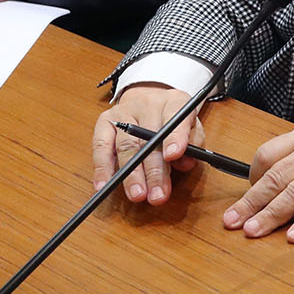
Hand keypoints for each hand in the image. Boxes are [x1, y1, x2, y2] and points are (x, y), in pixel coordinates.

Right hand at [92, 82, 203, 203]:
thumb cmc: (173, 120)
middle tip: (157, 195)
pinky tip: (104, 185)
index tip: (173, 156)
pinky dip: (102, 168)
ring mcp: (124, 112)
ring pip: (126, 145)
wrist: (149, 98)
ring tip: (137, 195)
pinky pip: (101, 146)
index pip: (177, 118)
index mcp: (174, 102)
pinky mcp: (105, 121)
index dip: (175, 138)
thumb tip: (185, 163)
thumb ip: (192, 144)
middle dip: (153, 171)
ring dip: (131, 174)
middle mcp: (148, 104)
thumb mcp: (192, 127)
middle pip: (148, 138)